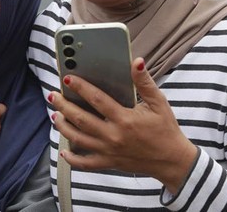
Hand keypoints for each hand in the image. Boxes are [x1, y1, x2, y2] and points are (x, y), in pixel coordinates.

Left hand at [50, 57, 196, 193]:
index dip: (80, 87)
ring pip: (78, 139)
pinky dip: (73, 159)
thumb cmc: (166, 130)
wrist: (173, 161)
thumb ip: (145, 82)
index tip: (68, 79)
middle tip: (53, 95)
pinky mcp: (109, 163)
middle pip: (81, 119)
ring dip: (63, 126)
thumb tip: (136, 62)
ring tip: (55, 114)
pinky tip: (63, 150)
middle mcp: (113, 136)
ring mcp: (109, 151)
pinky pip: (86, 163)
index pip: (97, 100)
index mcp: (124, 119)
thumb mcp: (159, 103)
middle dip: (64, 105)